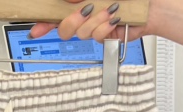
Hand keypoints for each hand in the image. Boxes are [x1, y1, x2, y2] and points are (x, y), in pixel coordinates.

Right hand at [30, 0, 150, 42]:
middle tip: (85, 10)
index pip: (54, 14)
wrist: (147, 4)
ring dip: (95, 21)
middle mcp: (83, 14)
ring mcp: (92, 26)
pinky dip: (105, 27)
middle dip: (72, 21)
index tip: (35, 29)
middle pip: (63, 30)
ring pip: (81, 34)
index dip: (43, 23)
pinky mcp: (103, 36)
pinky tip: (114, 18)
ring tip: (110, 9)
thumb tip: (67, 1)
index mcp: (77, 2)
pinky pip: (96, 38)